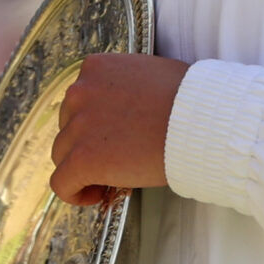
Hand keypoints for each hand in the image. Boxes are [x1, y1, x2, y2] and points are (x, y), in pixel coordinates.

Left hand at [50, 55, 189, 206]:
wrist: (201, 124)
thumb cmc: (189, 101)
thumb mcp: (150, 75)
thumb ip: (124, 87)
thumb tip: (120, 109)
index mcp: (96, 68)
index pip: (79, 100)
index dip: (93, 122)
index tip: (112, 137)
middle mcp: (80, 91)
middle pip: (68, 126)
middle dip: (87, 143)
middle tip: (116, 158)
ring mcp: (78, 126)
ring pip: (63, 155)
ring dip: (82, 167)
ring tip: (110, 179)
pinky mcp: (82, 159)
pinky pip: (61, 183)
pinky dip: (74, 192)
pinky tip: (96, 195)